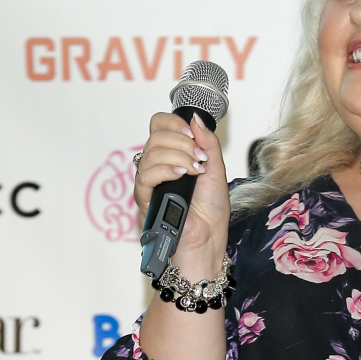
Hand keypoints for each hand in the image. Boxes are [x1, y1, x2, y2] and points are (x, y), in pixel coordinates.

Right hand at [134, 112, 229, 273]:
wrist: (208, 240)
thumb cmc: (211, 212)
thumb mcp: (215, 170)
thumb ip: (208, 143)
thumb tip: (195, 118)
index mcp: (172, 155)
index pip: (159, 125)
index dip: (172, 123)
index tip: (192, 133)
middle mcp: (158, 166)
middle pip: (155, 136)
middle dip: (180, 142)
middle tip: (198, 158)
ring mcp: (150, 182)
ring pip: (150, 153)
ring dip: (177, 156)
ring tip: (193, 171)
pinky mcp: (145, 199)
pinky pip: (145, 176)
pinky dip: (164, 170)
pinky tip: (179, 175)